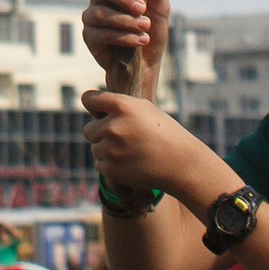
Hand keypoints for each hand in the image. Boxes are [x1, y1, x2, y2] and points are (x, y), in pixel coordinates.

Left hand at [81, 89, 217, 205]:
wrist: (180, 163)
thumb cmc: (164, 132)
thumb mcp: (144, 109)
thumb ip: (118, 105)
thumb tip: (92, 107)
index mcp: (122, 106)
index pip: (88, 99)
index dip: (93, 105)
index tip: (98, 111)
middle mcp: (113, 126)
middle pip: (89, 129)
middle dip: (101, 133)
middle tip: (123, 138)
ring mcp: (111, 149)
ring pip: (95, 149)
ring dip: (107, 151)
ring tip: (130, 152)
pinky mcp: (112, 169)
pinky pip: (100, 166)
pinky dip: (111, 166)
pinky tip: (129, 164)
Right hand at [83, 0, 169, 90]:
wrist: (147, 68)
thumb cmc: (152, 32)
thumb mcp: (160, 7)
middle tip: (142, 9)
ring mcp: (92, 17)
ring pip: (100, 12)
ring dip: (125, 20)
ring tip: (145, 29)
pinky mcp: (90, 37)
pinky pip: (99, 33)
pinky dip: (122, 37)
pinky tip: (138, 41)